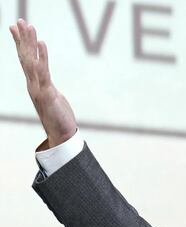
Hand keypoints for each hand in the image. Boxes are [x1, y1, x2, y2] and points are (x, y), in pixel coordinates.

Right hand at [9, 18, 76, 147]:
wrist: (61, 136)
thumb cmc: (58, 118)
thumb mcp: (52, 98)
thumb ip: (47, 88)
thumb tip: (46, 84)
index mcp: (34, 83)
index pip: (25, 59)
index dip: (20, 43)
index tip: (15, 28)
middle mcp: (33, 84)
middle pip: (25, 57)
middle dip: (22, 38)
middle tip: (19, 21)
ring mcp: (38, 88)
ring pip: (31, 61)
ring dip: (30, 43)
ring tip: (29, 26)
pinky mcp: (47, 93)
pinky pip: (43, 71)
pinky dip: (42, 56)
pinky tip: (42, 43)